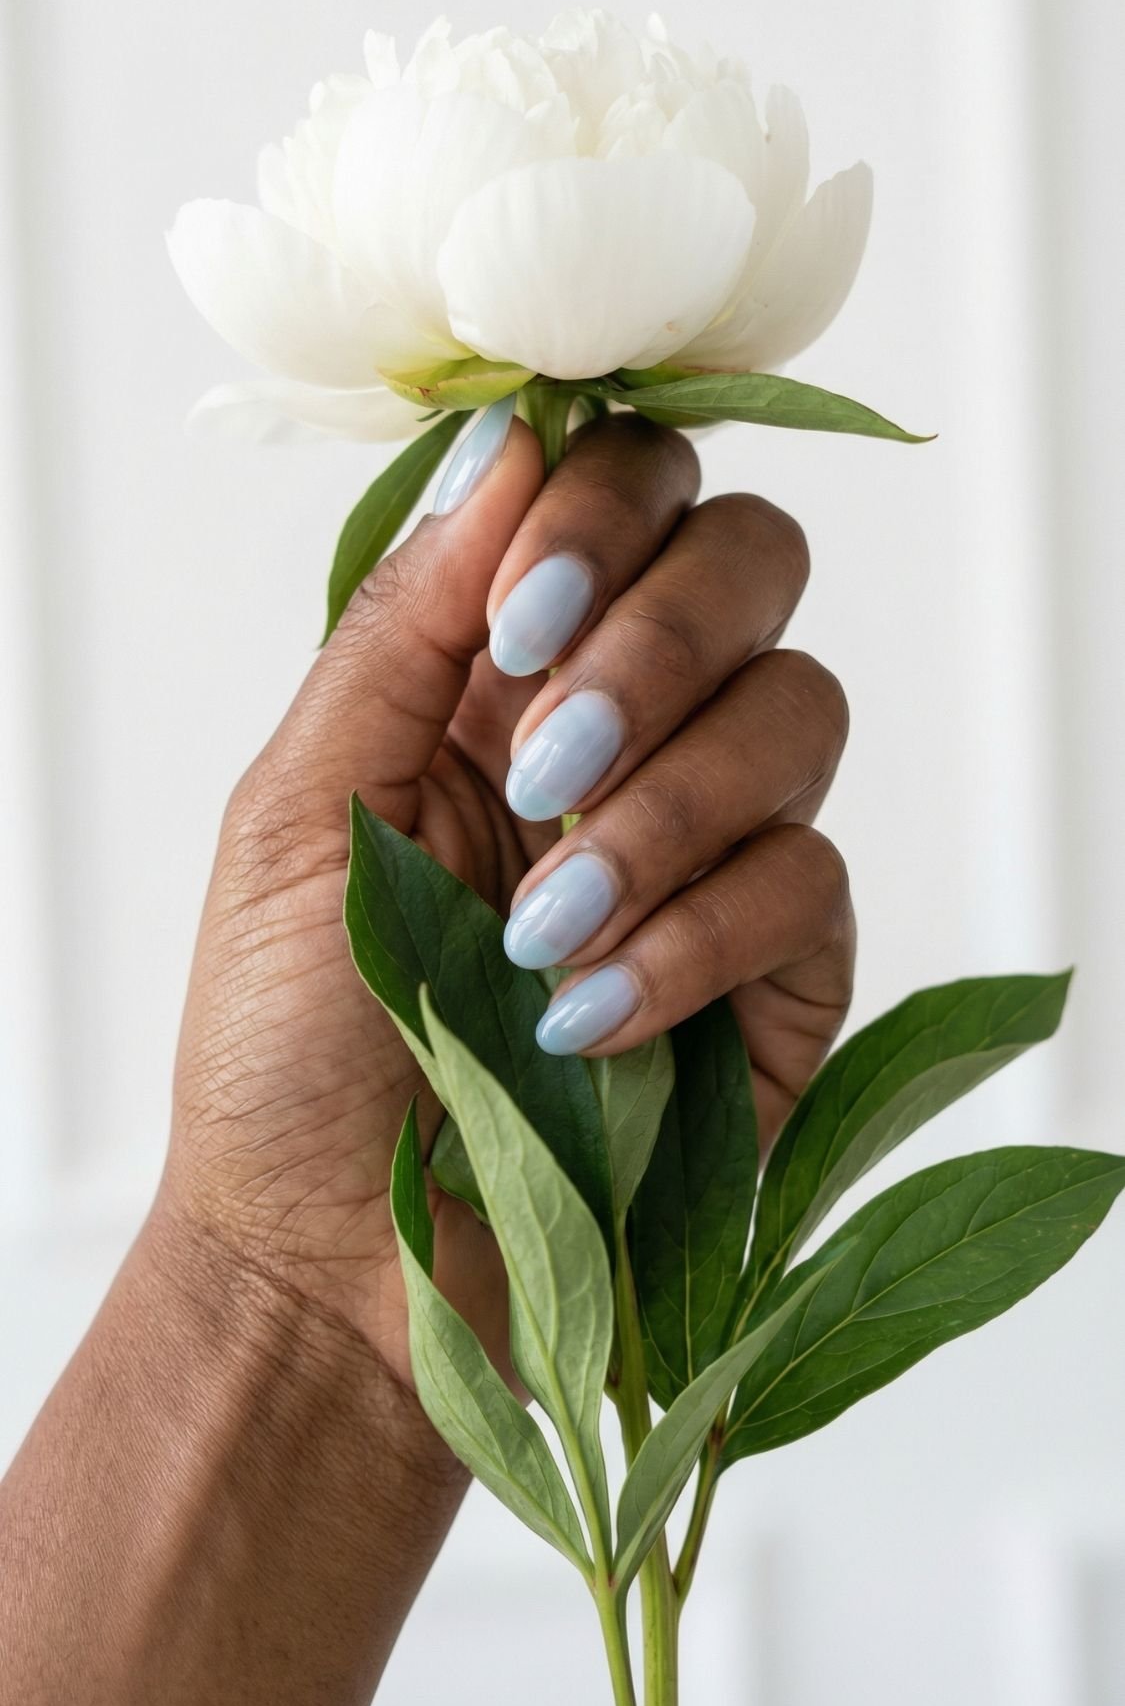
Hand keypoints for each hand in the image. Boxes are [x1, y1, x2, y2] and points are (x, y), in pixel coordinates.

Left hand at [163, 406, 853, 1396]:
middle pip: (749, 563)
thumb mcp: (300, 810)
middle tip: (540, 760)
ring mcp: (717, 841)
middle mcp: (631, 726)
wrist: (334, 1258)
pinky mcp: (783, 968)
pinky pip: (806, 884)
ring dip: (664, 806)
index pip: (626, 495)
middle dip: (655, 641)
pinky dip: (695, 938)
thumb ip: (401, 628)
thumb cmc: (288, 1039)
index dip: (602, 514)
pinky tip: (591, 1018)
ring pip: (797, 711)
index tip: (518, 615)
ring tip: (542, 926)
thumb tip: (506, 446)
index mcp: (506, 669)